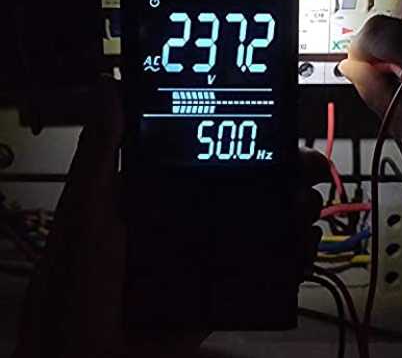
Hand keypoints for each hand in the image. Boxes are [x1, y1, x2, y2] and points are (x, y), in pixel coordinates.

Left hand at [14, 78, 328, 357]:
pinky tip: (306, 242)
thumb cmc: (79, 277)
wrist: (92, 353)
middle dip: (283, 170)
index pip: (212, 152)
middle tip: (307, 163)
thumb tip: (108, 84)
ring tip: (309, 202)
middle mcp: (192, 213)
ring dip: (294, 207)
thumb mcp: (89, 206)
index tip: (271, 122)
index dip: (244, 135)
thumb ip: (102, 149)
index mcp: (163, 187)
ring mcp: (210, 249)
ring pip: (264, 220)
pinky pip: (266, 265)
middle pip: (248, 184)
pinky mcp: (223, 285)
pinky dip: (294, 253)